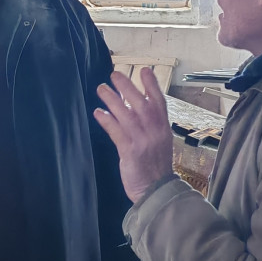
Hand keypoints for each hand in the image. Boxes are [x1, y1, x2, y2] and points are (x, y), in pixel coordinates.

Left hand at [94, 68, 174, 203]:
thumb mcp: (160, 141)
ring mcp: (143, 141)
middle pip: (141, 104)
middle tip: (114, 74)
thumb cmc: (156, 165)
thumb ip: (150, 124)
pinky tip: (98, 113)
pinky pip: (117, 133)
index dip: (152, 85)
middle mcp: (154, 131)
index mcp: (163, 128)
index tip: (144, 70)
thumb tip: (132, 105)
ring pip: (127, 115)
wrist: (156, 190)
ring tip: (101, 88)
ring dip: (113, 100)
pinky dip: (108, 121)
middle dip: (128, 87)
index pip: (159, 101)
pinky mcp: (130, 152)